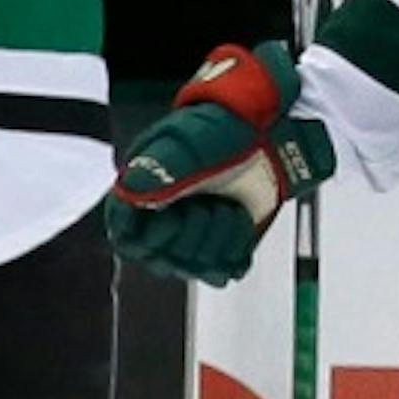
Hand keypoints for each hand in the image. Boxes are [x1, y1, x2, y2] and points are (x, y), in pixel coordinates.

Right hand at [103, 42, 335, 285]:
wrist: (272, 130)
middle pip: (161, 259)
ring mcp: (194, 232)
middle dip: (190, 236)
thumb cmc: (227, 127)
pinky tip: (239, 222)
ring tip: (228, 209)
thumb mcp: (191, 141)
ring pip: (193, 268)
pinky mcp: (223, 243)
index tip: (170, 220)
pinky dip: (236, 251)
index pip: (125, 235)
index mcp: (144, 188)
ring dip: (217, 240)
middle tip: (209, 207)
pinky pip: (222, 271)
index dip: (145, 237)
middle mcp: (164, 215)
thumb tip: (129, 191)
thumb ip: (160, 166)